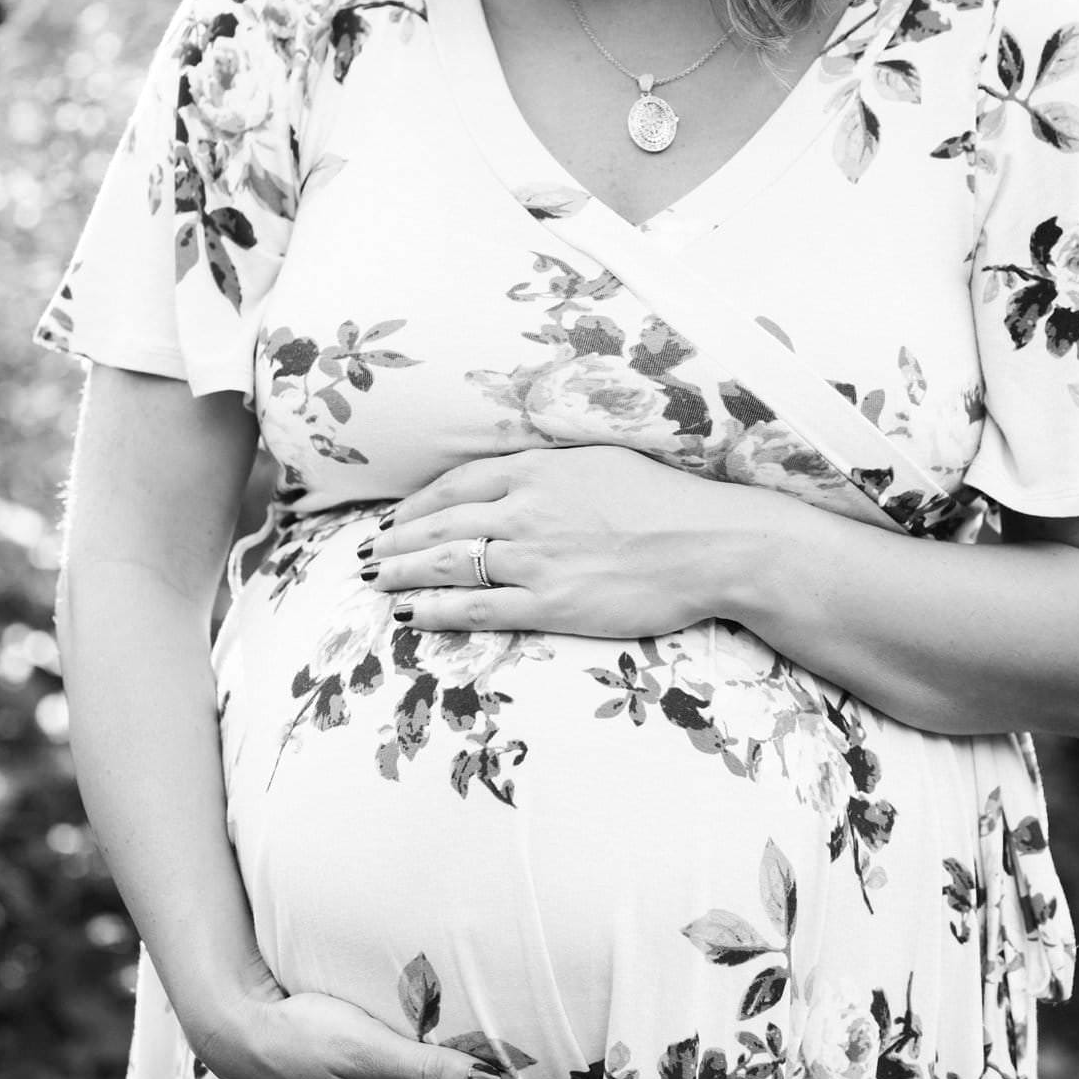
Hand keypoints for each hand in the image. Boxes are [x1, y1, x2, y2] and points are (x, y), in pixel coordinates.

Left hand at [360, 446, 741, 636]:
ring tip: (375, 584)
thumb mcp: (600, 462)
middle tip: (368, 556)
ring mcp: (534, 558)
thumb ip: (551, 471)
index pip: (457, 485)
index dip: (417, 506)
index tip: (395, 520)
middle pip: (440, 526)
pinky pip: (477, 608)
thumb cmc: (665, 501)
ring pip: (447, 565)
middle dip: (396, 543)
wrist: (710, 544)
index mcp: (537, 469)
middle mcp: (525, 509)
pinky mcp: (551, 602)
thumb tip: (519, 476)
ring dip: (402, 574)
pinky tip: (411, 615)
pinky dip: (437, 611)